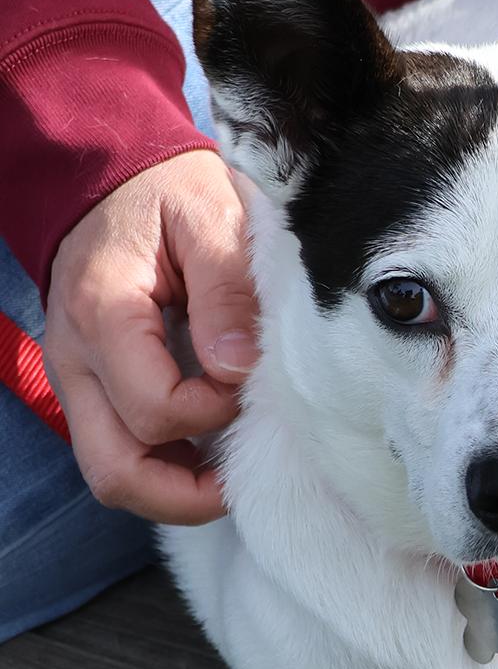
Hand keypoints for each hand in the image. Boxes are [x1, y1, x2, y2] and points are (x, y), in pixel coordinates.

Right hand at [45, 149, 258, 523]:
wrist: (114, 176)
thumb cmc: (168, 194)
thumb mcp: (211, 219)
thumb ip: (227, 292)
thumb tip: (237, 369)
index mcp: (103, 314)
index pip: (156, 410)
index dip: (214, 412)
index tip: (251, 382)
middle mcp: (76, 360)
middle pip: (116, 471)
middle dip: (188, 492)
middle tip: (246, 469)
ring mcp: (78, 381)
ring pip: (112, 473)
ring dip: (176, 489)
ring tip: (233, 468)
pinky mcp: (93, 388)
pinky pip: (118, 452)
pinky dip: (166, 468)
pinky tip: (212, 450)